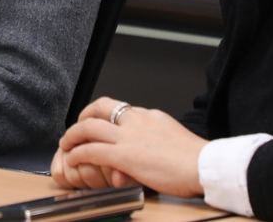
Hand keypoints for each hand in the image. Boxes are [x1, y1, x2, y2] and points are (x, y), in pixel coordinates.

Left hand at [51, 97, 206, 197]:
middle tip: (75, 127)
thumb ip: (156, 136)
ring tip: (66, 143)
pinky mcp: (125, 156)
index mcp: (150, 115)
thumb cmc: (197, 158)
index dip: (102, 114)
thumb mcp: (173, 136)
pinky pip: (92, 151)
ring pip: (90, 127)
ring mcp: (129, 137)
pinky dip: (78, 154)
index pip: (120, 107)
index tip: (97, 121)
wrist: (206, 165)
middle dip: (83, 116)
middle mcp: (137, 120)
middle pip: (100, 107)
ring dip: (73, 135)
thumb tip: (148, 144)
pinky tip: (73, 159)